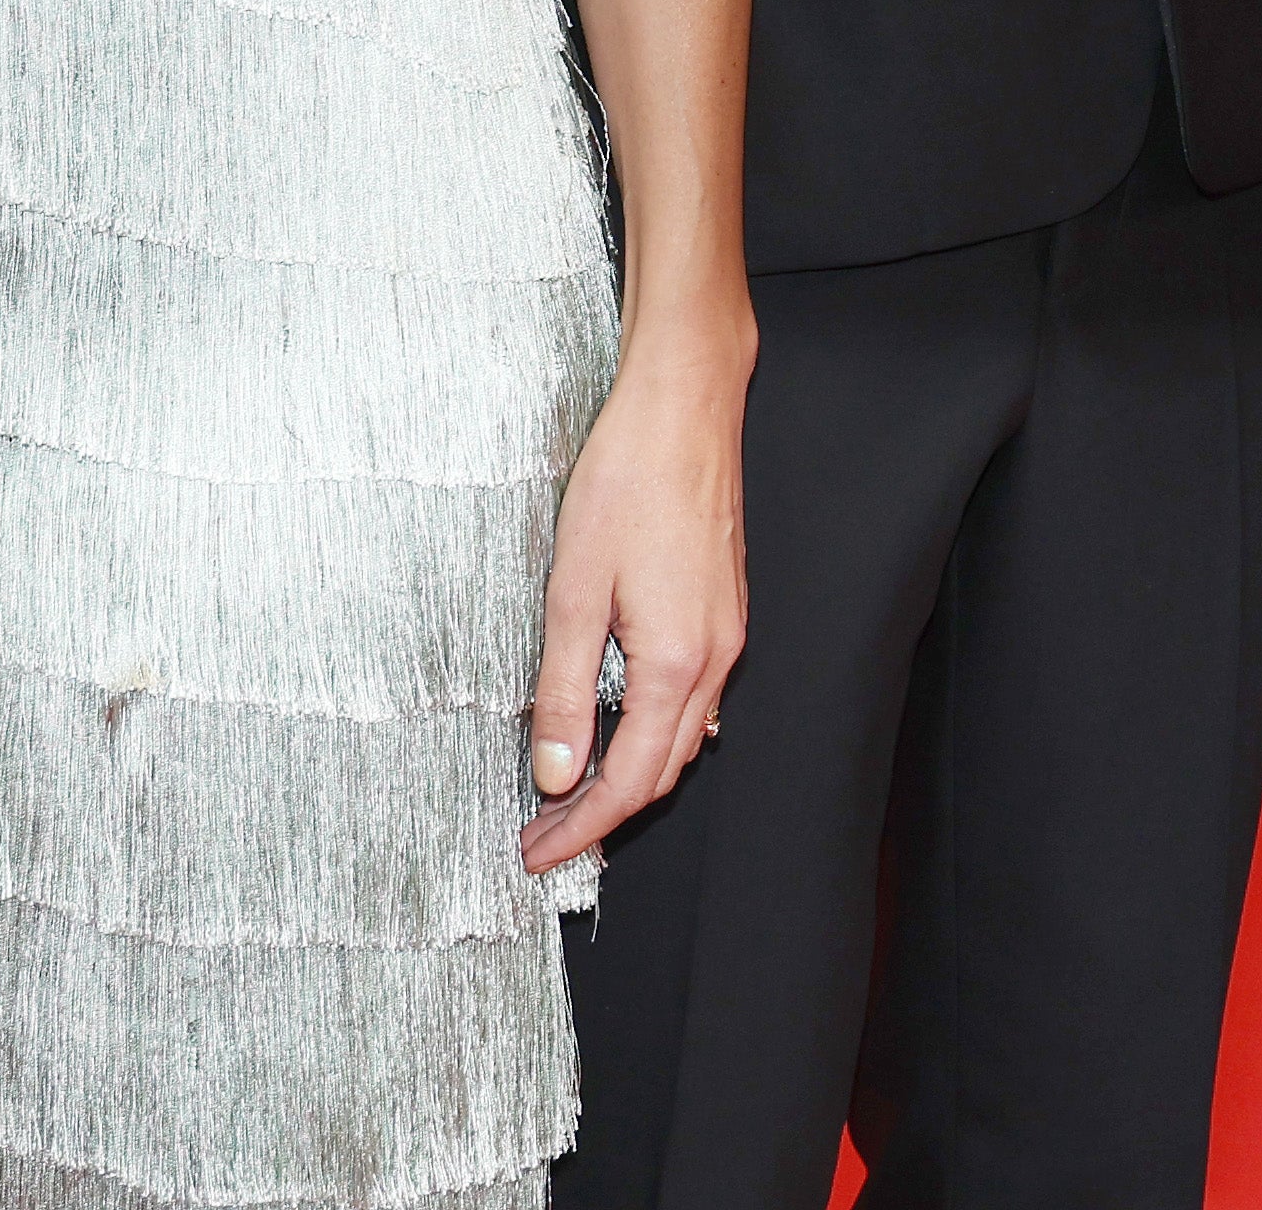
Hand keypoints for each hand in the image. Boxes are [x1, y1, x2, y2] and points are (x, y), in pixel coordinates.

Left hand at [520, 324, 745, 875]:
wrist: (684, 407)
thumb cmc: (627, 482)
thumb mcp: (573, 591)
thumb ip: (565, 691)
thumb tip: (556, 774)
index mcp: (676, 661)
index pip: (630, 781)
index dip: (580, 830)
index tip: (534, 854)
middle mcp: (714, 657)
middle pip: (664, 771)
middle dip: (602, 815)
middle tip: (540, 834)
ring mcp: (727, 633)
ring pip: (684, 738)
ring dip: (630, 776)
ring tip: (569, 792)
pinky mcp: (724, 610)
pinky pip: (695, 699)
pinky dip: (654, 732)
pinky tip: (617, 725)